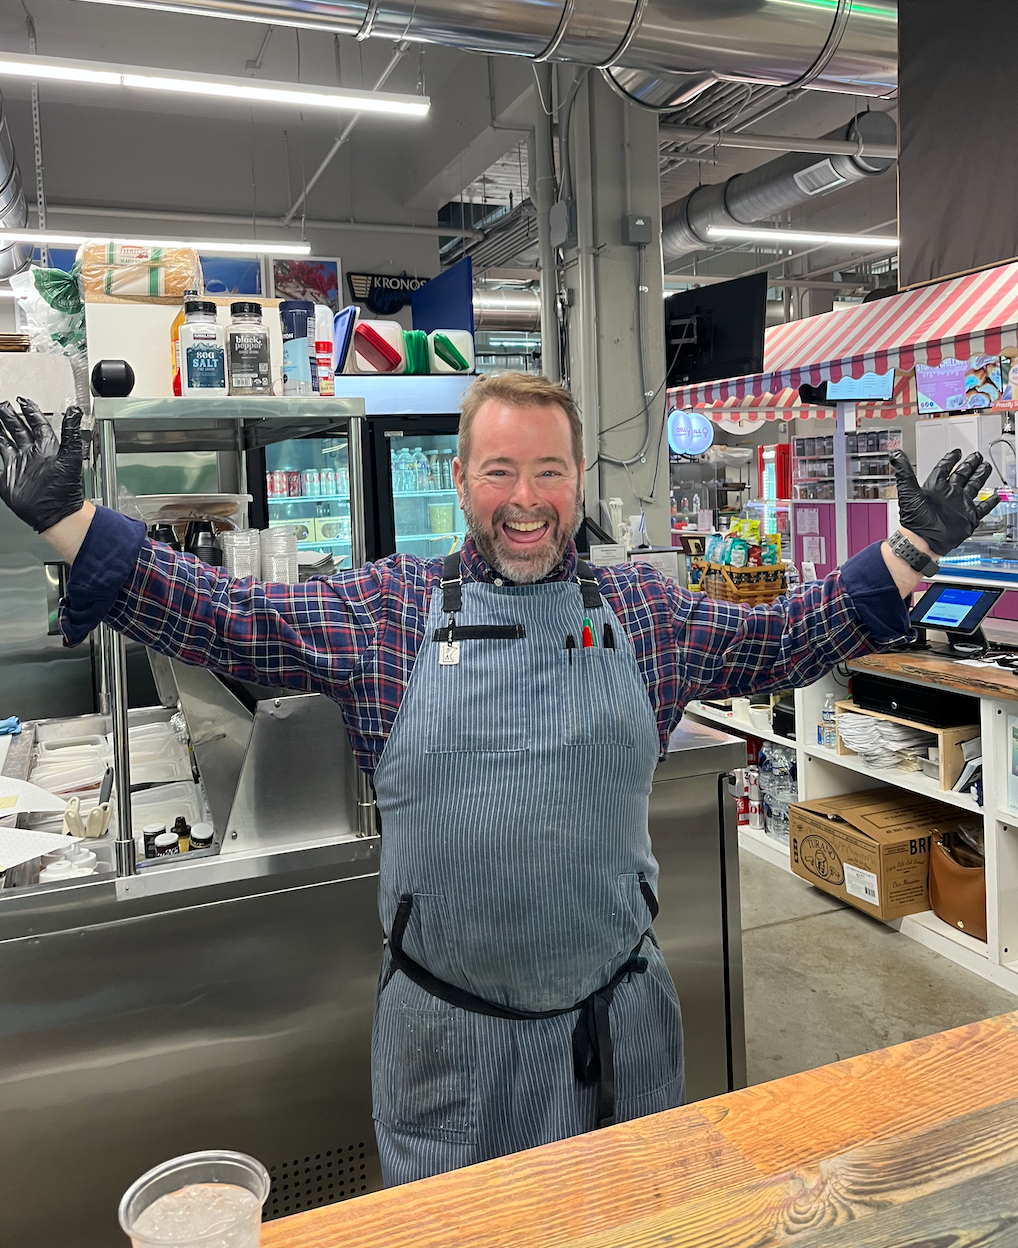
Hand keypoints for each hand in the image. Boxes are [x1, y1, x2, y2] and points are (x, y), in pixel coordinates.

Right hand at [0, 398, 84, 532]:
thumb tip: (75, 411)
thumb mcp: (71, 456)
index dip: (31, 412)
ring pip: (6, 441)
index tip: (24, 401)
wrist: (55, 513)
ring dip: (0, 429)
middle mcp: (32, 454)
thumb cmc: (67, 489)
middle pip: (19, 429)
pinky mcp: (9, 475)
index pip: (38, 424)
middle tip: (3, 404)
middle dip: (11, 416)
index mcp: (47, 448)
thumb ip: (72, 433)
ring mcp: (20, 464)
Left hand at [890, 448, 999, 555]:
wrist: (922, 542)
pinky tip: (994, 497)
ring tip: (985, 467)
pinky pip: (982, 508)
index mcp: (935, 487)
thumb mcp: (908, 492)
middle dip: (969, 465)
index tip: (956, 453)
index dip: (950, 460)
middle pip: (961, 475)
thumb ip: (903, 472)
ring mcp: (959, 505)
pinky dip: (989, 503)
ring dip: (979, 477)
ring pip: (973, 487)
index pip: (944, 469)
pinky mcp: (968, 517)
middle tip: (976, 456)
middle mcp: (948, 495)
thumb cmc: (914, 520)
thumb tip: (895, 455)